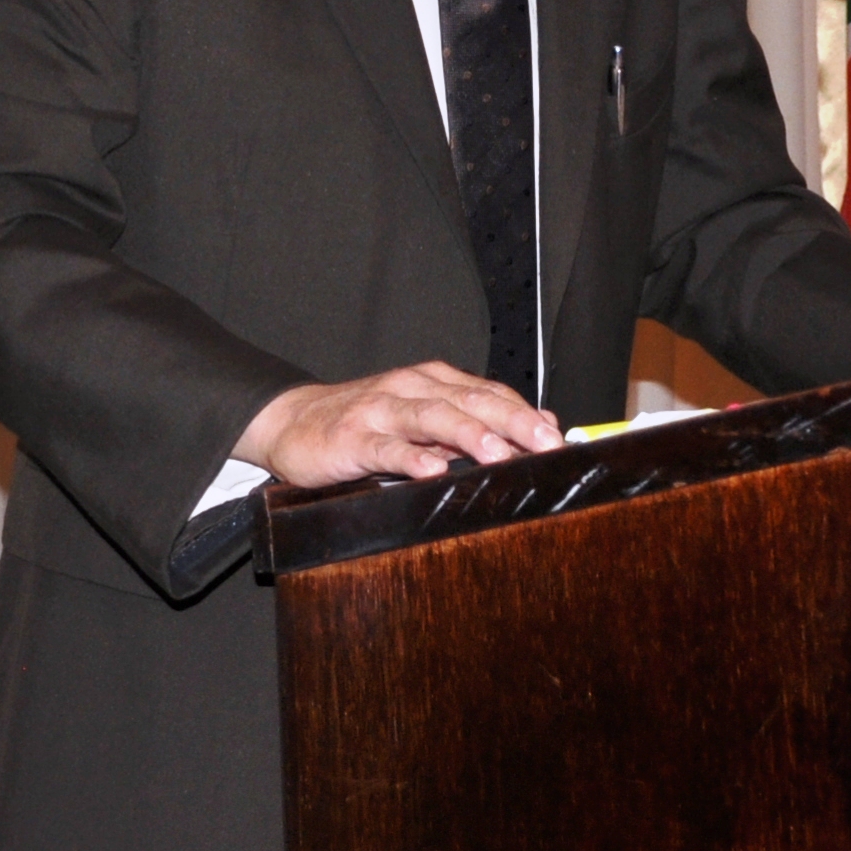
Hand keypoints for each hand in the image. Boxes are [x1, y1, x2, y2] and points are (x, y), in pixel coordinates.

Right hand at [234, 362, 562, 488]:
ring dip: (469, 434)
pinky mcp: (352, 438)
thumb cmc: (365, 422)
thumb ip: (471, 420)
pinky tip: (432, 469)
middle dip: (512, 422)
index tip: (557, 437)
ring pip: (432, 417)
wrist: (292, 422)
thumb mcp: (422, 417)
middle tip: (545, 444)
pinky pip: (385, 448)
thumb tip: (534, 426)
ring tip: (498, 453)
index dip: (524, 412)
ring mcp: (380, 411)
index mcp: (433, 382)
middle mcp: (411, 389)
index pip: (489, 393)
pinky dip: (410, 456)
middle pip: (470, 401)